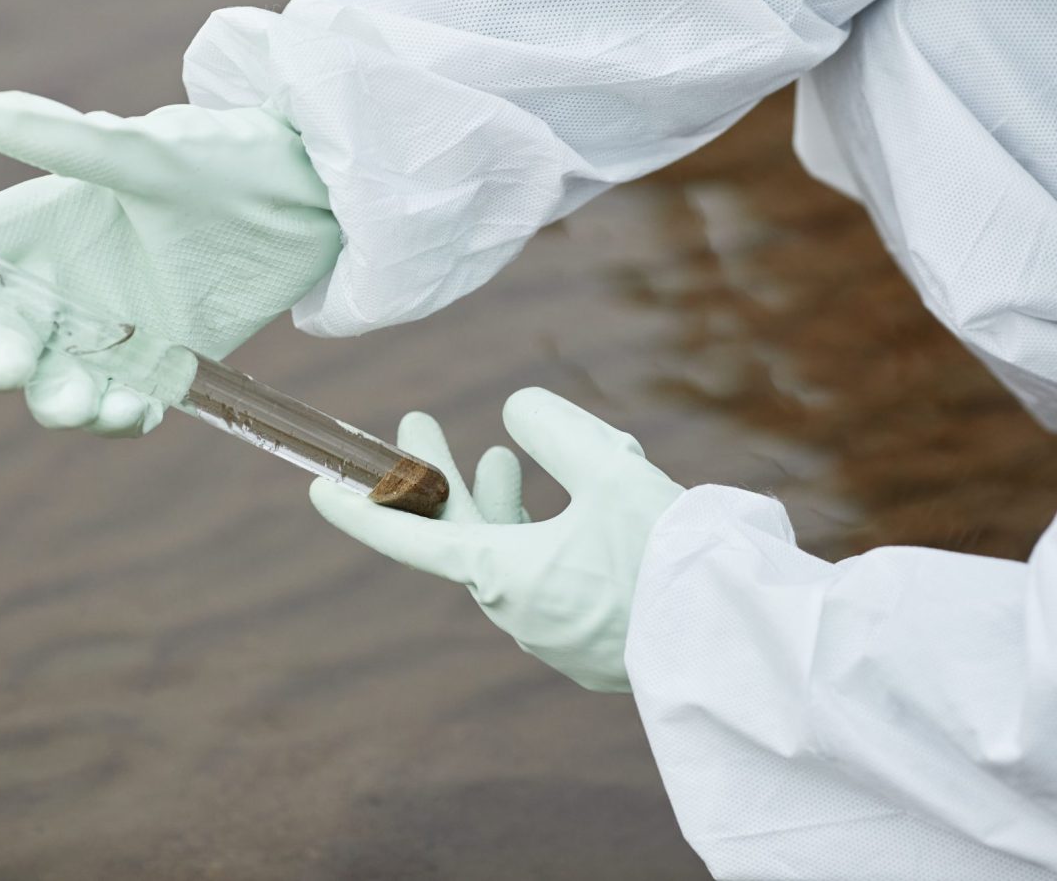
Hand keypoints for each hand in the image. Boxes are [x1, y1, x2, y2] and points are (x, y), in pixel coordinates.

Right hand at [0, 92, 340, 435]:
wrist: (306, 204)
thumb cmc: (223, 164)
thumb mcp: (149, 156)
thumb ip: (72, 145)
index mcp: (49, 223)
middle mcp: (71, 282)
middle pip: (6, 331)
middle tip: (5, 369)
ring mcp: (116, 328)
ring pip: (61, 379)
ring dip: (60, 397)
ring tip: (83, 402)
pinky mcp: (166, 362)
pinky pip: (127, 404)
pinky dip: (122, 415)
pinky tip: (130, 412)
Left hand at [310, 388, 684, 691]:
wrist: (739, 646)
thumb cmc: (671, 557)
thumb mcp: (612, 469)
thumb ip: (554, 427)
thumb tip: (516, 411)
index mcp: (505, 576)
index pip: (409, 539)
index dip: (361, 509)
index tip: (317, 489)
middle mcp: (518, 612)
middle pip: (460, 534)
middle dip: (439, 474)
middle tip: (417, 421)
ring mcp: (554, 635)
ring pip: (509, 555)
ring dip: (499, 502)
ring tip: (503, 458)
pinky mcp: (591, 646)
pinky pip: (549, 580)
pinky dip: (545, 536)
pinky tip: (570, 510)